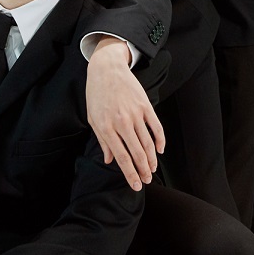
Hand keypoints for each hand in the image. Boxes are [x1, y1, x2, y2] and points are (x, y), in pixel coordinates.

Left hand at [86, 37, 164, 190]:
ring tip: (153, 169)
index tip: (135, 185)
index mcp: (107, 128)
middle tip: (147, 181)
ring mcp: (135, 113)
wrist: (107, 69)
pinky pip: (156, 127)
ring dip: (152, 159)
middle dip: (144, 170)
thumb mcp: (93, 118)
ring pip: (148, 142)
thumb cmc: (97, 95)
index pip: (121, 157)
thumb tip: (110, 160)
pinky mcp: (145, 105)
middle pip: (137, 153)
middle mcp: (122, 122)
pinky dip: (160, 140)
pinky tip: (160, 150)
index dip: (130, 174)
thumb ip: (102, 141)